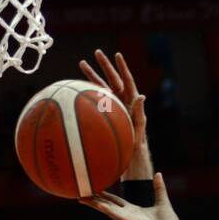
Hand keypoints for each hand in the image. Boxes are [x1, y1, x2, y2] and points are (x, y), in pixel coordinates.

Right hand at [79, 171, 183, 219]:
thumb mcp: (162, 201)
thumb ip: (158, 188)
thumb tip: (158, 174)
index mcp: (134, 210)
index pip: (115, 200)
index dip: (104, 194)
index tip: (94, 188)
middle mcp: (128, 214)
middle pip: (106, 204)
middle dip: (93, 199)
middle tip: (80, 192)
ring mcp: (127, 219)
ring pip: (107, 210)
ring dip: (94, 204)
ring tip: (81, 197)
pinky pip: (116, 215)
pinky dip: (107, 210)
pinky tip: (98, 205)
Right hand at [80, 49, 148, 178]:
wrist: (130, 167)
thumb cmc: (137, 153)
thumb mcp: (139, 134)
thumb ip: (139, 116)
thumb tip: (142, 96)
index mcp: (132, 106)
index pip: (128, 83)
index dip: (123, 68)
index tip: (117, 55)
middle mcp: (124, 106)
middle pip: (113, 81)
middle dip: (105, 66)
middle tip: (96, 52)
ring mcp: (115, 112)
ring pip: (103, 90)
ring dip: (93, 77)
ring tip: (82, 64)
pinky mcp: (108, 120)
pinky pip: (97, 105)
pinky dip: (88, 96)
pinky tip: (77, 90)